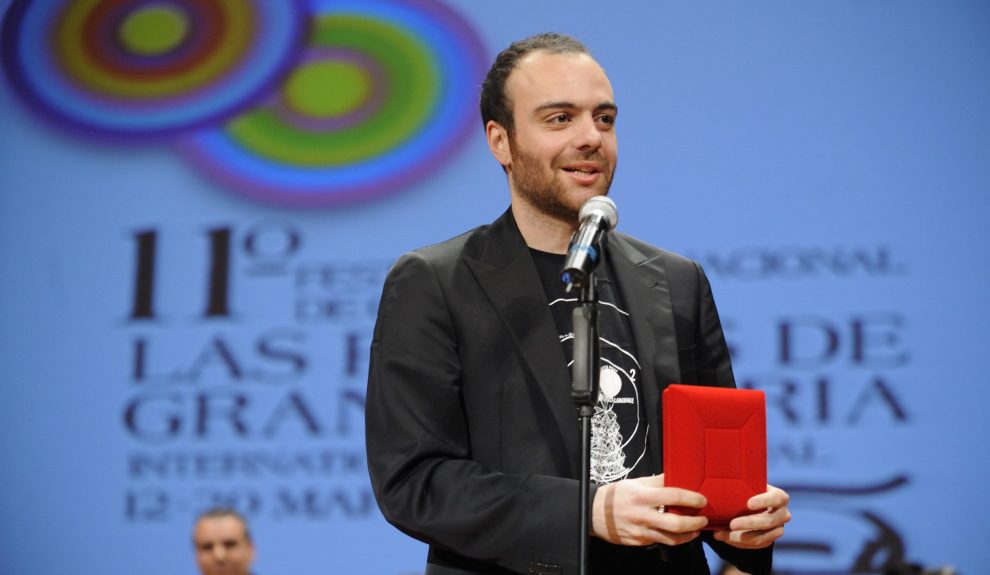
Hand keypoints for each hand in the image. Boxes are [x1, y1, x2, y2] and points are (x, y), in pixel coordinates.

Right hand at [592, 474, 707, 546]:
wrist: (593, 513)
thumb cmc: (615, 495)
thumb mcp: (635, 482)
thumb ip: (656, 481)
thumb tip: (676, 475)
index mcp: (642, 496)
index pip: (673, 496)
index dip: (691, 498)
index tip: (702, 500)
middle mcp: (642, 515)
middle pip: (676, 523)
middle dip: (695, 523)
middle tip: (703, 519)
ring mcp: (640, 531)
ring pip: (671, 538)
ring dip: (688, 535)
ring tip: (695, 529)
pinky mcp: (638, 542)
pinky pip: (660, 542)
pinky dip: (672, 539)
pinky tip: (678, 534)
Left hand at [712, 484, 790, 548]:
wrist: (754, 506)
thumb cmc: (749, 491)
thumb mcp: (748, 485)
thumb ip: (739, 485)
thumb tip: (716, 487)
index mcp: (780, 497)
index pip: (776, 498)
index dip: (764, 501)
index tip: (748, 504)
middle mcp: (783, 514)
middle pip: (768, 521)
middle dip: (749, 523)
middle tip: (731, 524)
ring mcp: (778, 529)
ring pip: (761, 537)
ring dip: (739, 537)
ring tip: (721, 534)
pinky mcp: (770, 540)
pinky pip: (755, 545)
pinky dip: (738, 542)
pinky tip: (724, 537)